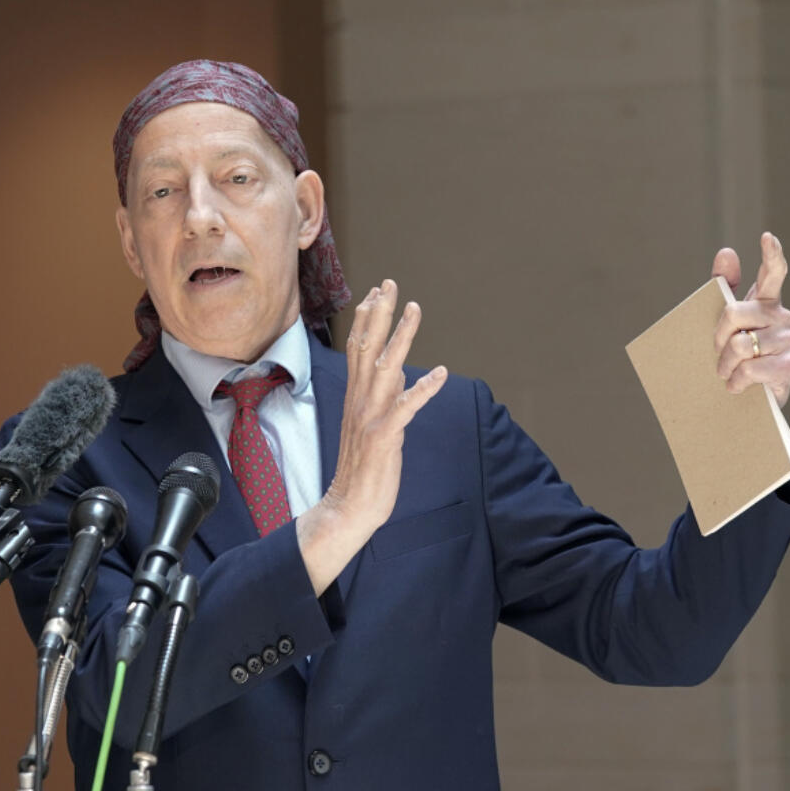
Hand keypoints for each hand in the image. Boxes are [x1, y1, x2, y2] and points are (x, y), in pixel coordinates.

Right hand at [295, 280, 447, 593]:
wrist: (348, 507)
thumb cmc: (364, 469)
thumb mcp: (374, 426)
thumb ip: (385, 396)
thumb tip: (401, 371)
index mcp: (356, 398)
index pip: (358, 350)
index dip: (367, 319)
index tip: (376, 292)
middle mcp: (360, 402)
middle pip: (368, 348)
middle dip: (380, 314)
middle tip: (389, 283)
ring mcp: (371, 418)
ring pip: (386, 368)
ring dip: (401, 338)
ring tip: (414, 309)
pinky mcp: (385, 437)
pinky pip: (406, 408)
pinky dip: (423, 389)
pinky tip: (441, 373)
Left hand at [711, 232, 789, 406]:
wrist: (747, 395)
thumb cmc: (734, 354)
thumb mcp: (724, 323)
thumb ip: (723, 286)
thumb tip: (727, 252)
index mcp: (766, 302)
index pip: (773, 272)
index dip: (771, 254)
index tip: (766, 237)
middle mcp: (782, 317)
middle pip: (733, 314)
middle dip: (717, 337)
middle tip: (718, 352)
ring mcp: (789, 341)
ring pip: (739, 345)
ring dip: (725, 364)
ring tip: (728, 372)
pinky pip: (750, 368)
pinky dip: (736, 381)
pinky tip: (737, 385)